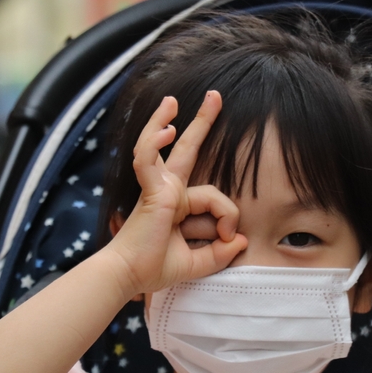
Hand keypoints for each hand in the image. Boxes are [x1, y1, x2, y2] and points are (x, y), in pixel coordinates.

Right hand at [105, 91, 246, 295]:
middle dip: (201, 121)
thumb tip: (242, 240)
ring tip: (173, 100)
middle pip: (186, 148)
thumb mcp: (198, 262)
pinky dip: (155, 143)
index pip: (214, 196)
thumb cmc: (154, 268)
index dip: (229, 216)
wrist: (129, 277)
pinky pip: (147, 160)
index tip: (229, 238)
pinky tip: (166, 131)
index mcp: (178, 203)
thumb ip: (220, 254)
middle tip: (214, 96)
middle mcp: (167, 190)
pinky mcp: (149, 191)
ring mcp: (157, 187)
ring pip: (161, 146)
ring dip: (163, 120)